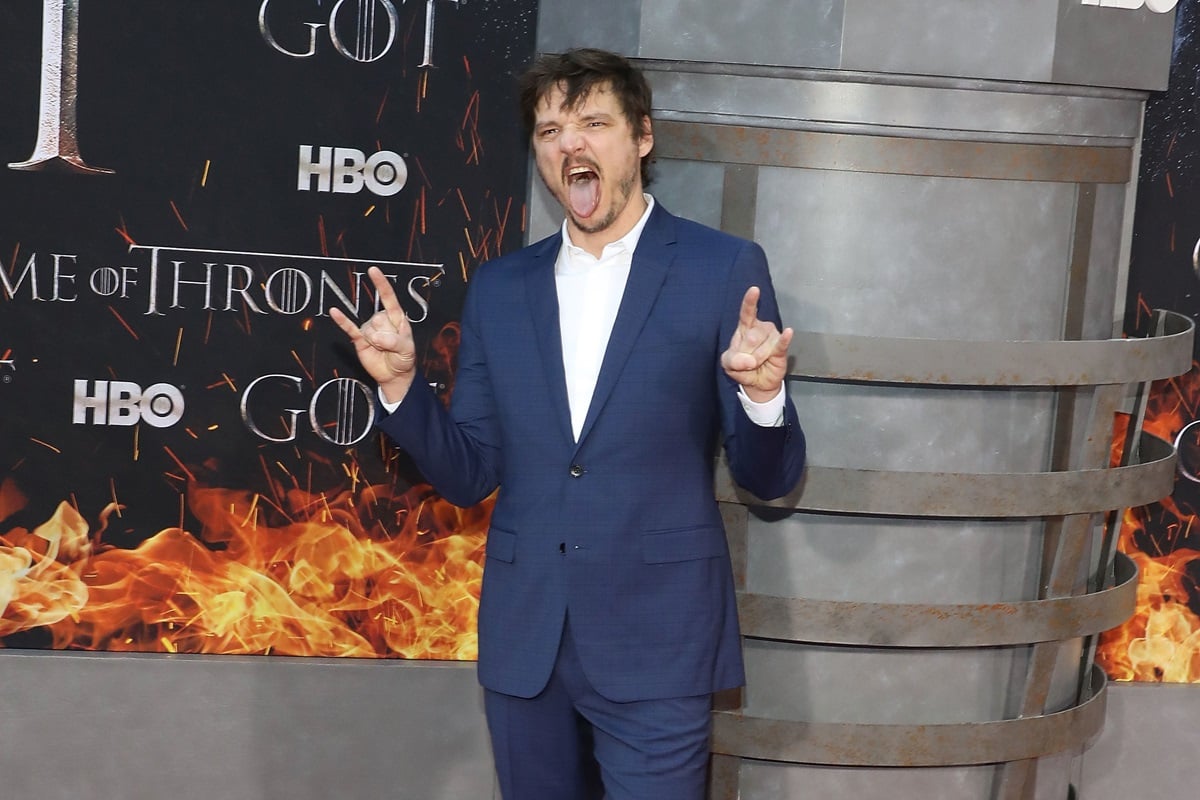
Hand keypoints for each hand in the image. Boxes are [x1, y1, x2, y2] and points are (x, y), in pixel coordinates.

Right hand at [329, 266, 416, 403]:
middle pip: (378, 320)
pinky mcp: (359, 339)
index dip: (381, 284)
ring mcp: (369, 328)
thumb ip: (395, 342)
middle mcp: (382, 320)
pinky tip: (334, 312)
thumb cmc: (404, 358)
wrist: (394, 374)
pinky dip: (342, 321)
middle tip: (391, 347)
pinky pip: (350, 328)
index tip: (373, 270)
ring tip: (382, 350)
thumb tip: (377, 337)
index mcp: (396, 318)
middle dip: (385, 336)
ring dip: (376, 342)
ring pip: (368, 329)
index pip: (388, 298)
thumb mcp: (407, 350)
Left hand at [720, 286, 792, 402]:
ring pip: (763, 346)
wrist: (756, 384)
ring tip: (757, 363)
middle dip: (746, 354)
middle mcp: (760, 329)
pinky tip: (788, 332)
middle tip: (746, 362)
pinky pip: (781, 344)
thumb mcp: (728, 364)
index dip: (750, 301)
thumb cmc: (742, 368)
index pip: (747, 312)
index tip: (754, 290)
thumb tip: (748, 361)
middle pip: (751, 337)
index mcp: (745, 328)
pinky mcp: (781, 349)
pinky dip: (784, 339)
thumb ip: (732, 360)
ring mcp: (772, 338)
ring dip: (757, 359)